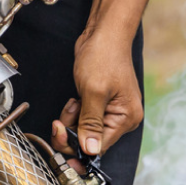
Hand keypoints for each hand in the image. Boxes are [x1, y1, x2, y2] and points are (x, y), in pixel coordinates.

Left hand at [51, 31, 142, 161]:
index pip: (100, 146)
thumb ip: (91, 123)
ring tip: (73, 101)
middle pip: (92, 141)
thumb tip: (91, 150)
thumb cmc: (103, 57)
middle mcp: (122, 119)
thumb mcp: (94, 92)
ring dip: (73, 120)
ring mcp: (112, 112)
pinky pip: (85, 119)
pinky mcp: (102, 104)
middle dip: (72, 132)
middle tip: (59, 121)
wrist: (104, 34)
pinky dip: (75, 113)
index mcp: (126, 119)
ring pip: (86, 130)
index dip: (79, 146)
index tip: (60, 136)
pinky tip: (75, 99)